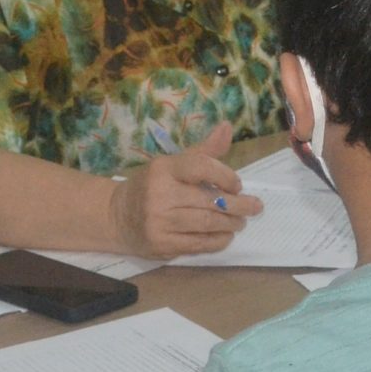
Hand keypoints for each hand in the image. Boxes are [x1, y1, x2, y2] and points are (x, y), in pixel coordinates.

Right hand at [109, 124, 262, 257]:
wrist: (115, 216)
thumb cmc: (151, 186)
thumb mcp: (172, 164)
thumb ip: (203, 151)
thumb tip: (228, 127)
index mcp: (163, 169)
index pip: (201, 167)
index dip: (226, 176)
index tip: (238, 185)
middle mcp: (159, 194)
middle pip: (209, 200)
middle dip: (238, 205)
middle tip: (255, 207)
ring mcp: (159, 221)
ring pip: (207, 223)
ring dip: (231, 223)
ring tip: (241, 221)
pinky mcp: (161, 244)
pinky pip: (198, 243)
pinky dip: (218, 240)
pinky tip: (226, 235)